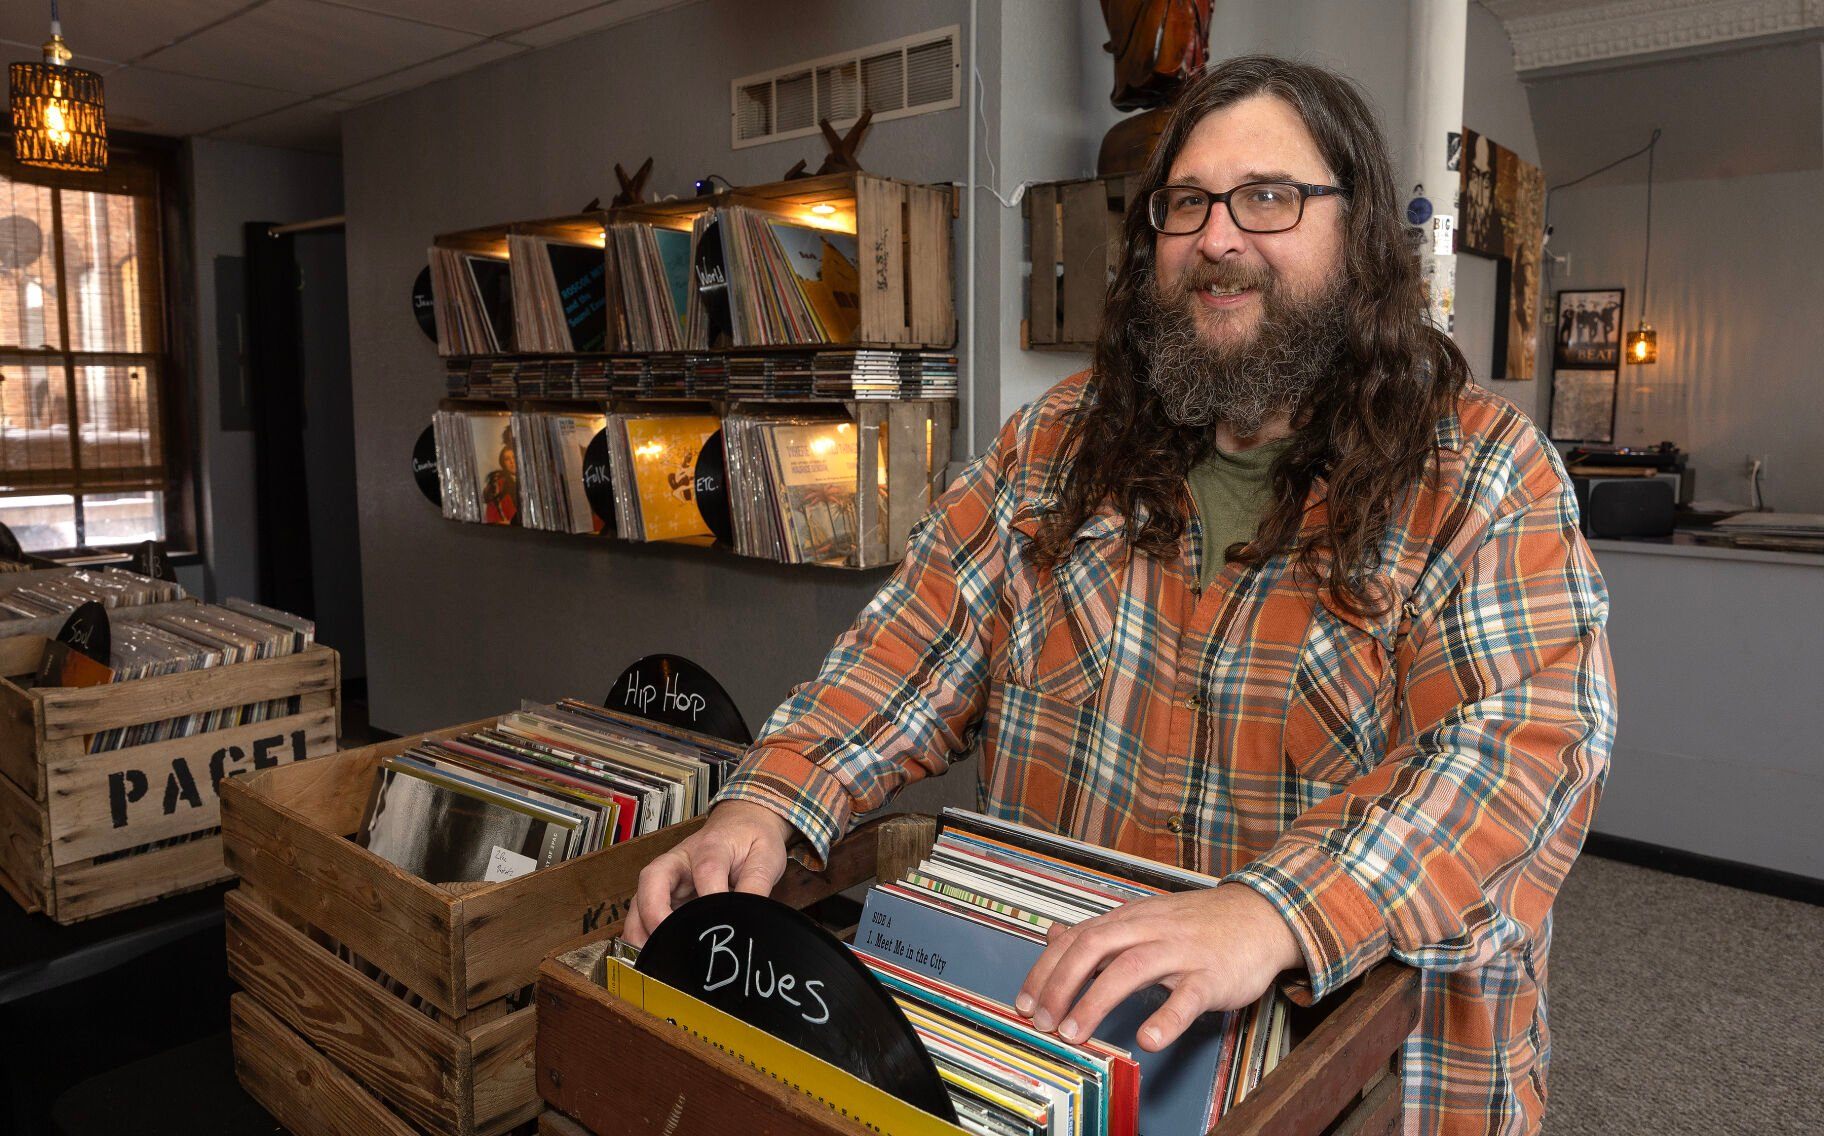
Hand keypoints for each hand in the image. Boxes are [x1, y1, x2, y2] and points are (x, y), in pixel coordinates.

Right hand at [624, 801, 793, 946]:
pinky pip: (644, 911)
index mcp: (711, 846)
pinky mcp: (664, 891)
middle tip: (665, 945)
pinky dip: (642, 933)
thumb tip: (748, 919)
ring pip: (641, 897)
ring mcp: (667, 875)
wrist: (742, 823)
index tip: (721, 925)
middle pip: (653, 879)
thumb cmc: (753, 840)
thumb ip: (756, 886)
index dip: (711, 898)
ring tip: (651, 959)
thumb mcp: (766, 857)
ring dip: (640, 928)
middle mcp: (680, 859)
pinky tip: (650, 956)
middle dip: (653, 913)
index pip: (706, 871)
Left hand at [1014, 884, 1302, 1051]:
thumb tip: (1054, 935)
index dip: (1045, 971)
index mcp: (1130, 920)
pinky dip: (1166, 1018)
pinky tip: (1147, 1040)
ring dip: (1097, 1002)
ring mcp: (1181, 951)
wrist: (1262, 916)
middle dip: (1061, 985)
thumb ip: (1100, 931)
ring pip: (1131, 969)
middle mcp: (1149, 930)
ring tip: (1076, 1034)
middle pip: (1094, 948)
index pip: (1076, 939)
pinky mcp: (1212, 976)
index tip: (1025, 1004)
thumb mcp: (1144, 918)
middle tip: (1043, 1022)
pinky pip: (1187, 997)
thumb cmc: (1199, 924)